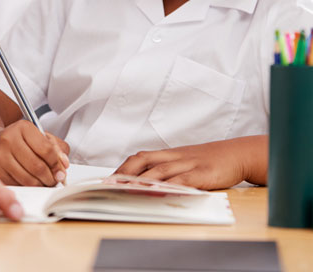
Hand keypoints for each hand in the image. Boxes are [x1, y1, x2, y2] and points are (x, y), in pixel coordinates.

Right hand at [0, 120, 69, 185]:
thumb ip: (56, 147)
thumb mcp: (38, 135)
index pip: (47, 149)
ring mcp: (1, 157)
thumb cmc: (19, 140)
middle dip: (51, 177)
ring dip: (42, 185)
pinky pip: (19, 186)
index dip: (57, 163)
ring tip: (45, 181)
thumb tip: (64, 164)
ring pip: (29, 180)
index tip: (61, 169)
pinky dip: (29, 187)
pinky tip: (32, 182)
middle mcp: (9, 140)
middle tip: (55, 179)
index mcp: (23, 127)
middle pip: (38, 167)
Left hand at [114, 136, 267, 189]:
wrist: (237, 153)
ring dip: (141, 181)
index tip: (109, 178)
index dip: (124, 167)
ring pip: (159, 170)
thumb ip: (169, 171)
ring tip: (126, 190)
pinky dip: (169, 186)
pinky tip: (159, 192)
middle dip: (126, 173)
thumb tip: (147, 184)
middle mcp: (174, 156)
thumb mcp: (186, 162)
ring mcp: (187, 164)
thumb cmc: (209, 161)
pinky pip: (182, 179)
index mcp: (168, 154)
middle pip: (143, 160)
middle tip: (111, 185)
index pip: (140, 157)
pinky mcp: (201, 173)